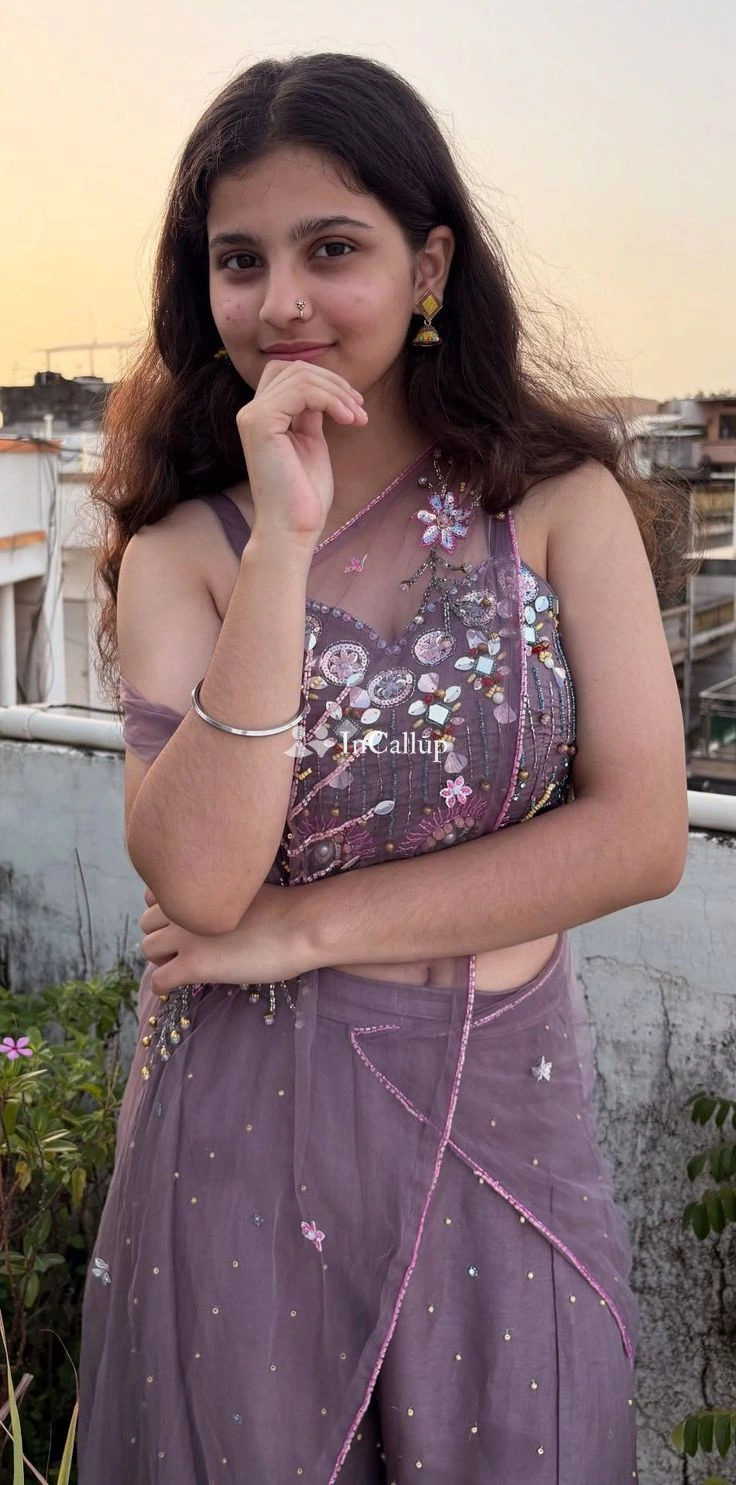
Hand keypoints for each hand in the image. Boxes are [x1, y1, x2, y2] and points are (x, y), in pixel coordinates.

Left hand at [138, 883, 314, 996]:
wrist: (299, 925)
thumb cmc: (283, 907)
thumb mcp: (241, 890)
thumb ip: (216, 896)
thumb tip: (207, 910)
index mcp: (195, 887)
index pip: (154, 898)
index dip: (165, 913)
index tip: (181, 924)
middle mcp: (183, 908)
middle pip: (146, 924)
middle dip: (160, 936)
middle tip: (181, 949)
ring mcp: (185, 937)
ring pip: (148, 949)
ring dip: (161, 959)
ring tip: (180, 966)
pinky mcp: (193, 966)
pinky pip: (159, 980)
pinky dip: (163, 986)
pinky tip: (175, 988)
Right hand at [236, 359, 367, 545]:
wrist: (292, 529)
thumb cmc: (303, 496)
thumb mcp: (311, 443)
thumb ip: (310, 415)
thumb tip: (321, 391)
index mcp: (263, 417)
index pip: (290, 374)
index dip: (325, 382)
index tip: (353, 406)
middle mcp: (251, 412)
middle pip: (295, 368)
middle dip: (334, 383)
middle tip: (359, 409)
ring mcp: (252, 415)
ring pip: (301, 375)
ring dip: (338, 392)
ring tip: (357, 417)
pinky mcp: (260, 422)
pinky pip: (302, 390)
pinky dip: (331, 400)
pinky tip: (348, 419)